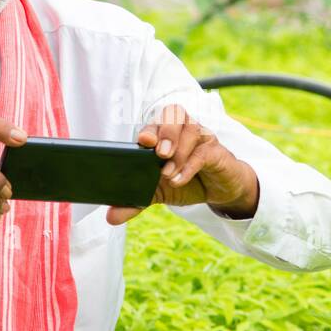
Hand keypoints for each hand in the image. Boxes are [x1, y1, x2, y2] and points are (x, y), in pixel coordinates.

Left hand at [106, 103, 258, 224]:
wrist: (219, 190)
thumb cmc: (188, 181)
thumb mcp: (158, 193)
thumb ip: (135, 202)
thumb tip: (110, 217)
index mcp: (165, 134)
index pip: (155, 122)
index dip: (149, 129)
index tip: (143, 142)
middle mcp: (183, 130)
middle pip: (174, 113)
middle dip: (165, 132)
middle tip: (159, 154)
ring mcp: (201, 138)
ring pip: (191, 130)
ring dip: (178, 152)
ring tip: (167, 174)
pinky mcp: (215, 151)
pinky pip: (203, 152)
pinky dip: (189, 166)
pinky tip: (179, 179)